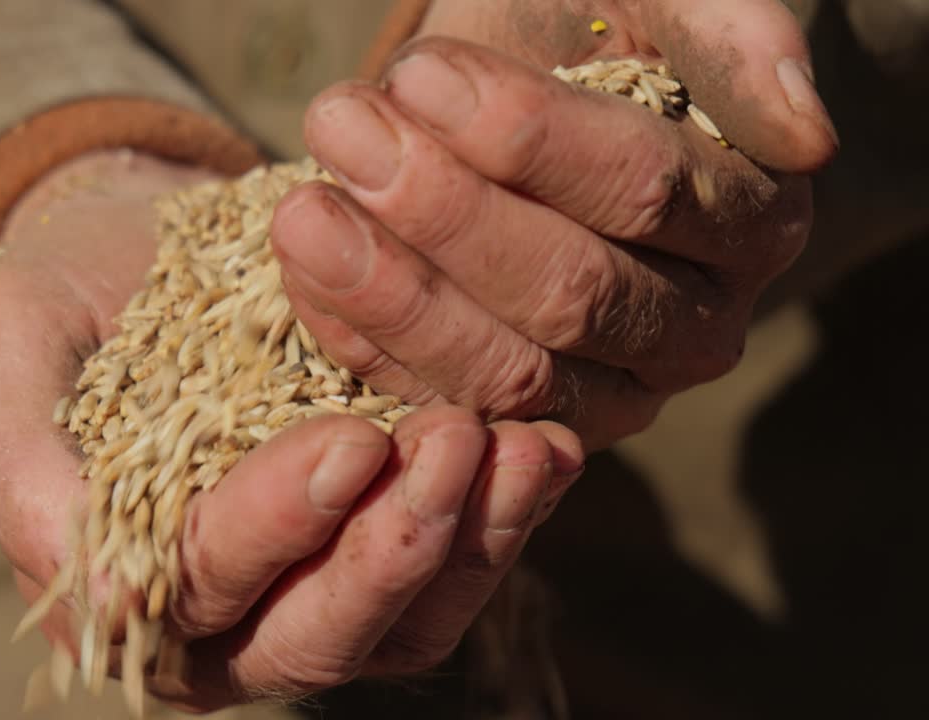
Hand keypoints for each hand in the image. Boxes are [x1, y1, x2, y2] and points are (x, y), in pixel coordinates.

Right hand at [0, 151, 584, 709]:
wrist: (131, 257)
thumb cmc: (57, 308)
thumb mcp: (8, 357)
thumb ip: (24, 469)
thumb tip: (104, 598)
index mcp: (126, 590)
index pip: (204, 585)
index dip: (277, 527)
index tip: (351, 442)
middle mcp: (226, 617)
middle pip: (320, 635)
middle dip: (393, 549)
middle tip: (454, 440)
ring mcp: (312, 585)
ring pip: (403, 621)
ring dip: (469, 541)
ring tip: (521, 447)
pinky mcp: (379, 539)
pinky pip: (453, 562)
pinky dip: (502, 513)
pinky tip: (541, 444)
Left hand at [272, 0, 837, 450]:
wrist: (519, 111)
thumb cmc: (589, 40)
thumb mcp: (656, 2)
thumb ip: (729, 37)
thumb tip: (803, 133)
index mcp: (749, 222)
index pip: (645, 189)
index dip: (527, 139)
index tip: (419, 76)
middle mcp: (691, 330)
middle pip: (570, 293)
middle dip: (443, 213)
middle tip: (342, 130)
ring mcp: (601, 395)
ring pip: (502, 370)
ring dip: (391, 292)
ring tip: (302, 211)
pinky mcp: (511, 428)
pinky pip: (435, 402)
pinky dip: (361, 343)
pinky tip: (302, 271)